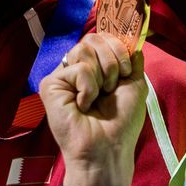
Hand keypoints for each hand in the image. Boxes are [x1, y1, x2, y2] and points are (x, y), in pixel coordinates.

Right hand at [40, 33, 145, 185]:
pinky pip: (78, 69)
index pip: (103, 37)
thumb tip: (131, 40)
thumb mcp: (134, 85)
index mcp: (96, 68)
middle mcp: (76, 69)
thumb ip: (132, 60)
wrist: (107, 149)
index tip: (125, 72)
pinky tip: (83, 105)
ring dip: (102, 77)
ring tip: (97, 99)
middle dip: (112, 62)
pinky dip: (89, 88)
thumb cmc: (121, 124)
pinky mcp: (50, 85)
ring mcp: (62, 76)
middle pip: (93, 38)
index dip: (118, 48)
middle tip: (111, 89)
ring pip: (84, 50)